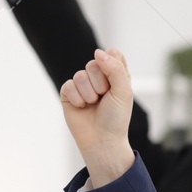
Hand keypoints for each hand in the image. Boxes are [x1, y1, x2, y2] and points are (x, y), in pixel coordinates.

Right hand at [60, 48, 137, 185]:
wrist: (102, 139)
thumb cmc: (116, 118)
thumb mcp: (123, 92)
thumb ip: (115, 69)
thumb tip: (97, 52)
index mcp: (115, 74)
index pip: (112, 54)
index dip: (112, 65)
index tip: (115, 82)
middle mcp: (99, 77)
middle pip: (94, 63)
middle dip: (101, 84)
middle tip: (104, 99)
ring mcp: (82, 84)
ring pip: (80, 75)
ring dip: (89, 94)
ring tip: (93, 105)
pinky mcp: (68, 93)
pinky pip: (69, 85)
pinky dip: (77, 99)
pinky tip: (82, 108)